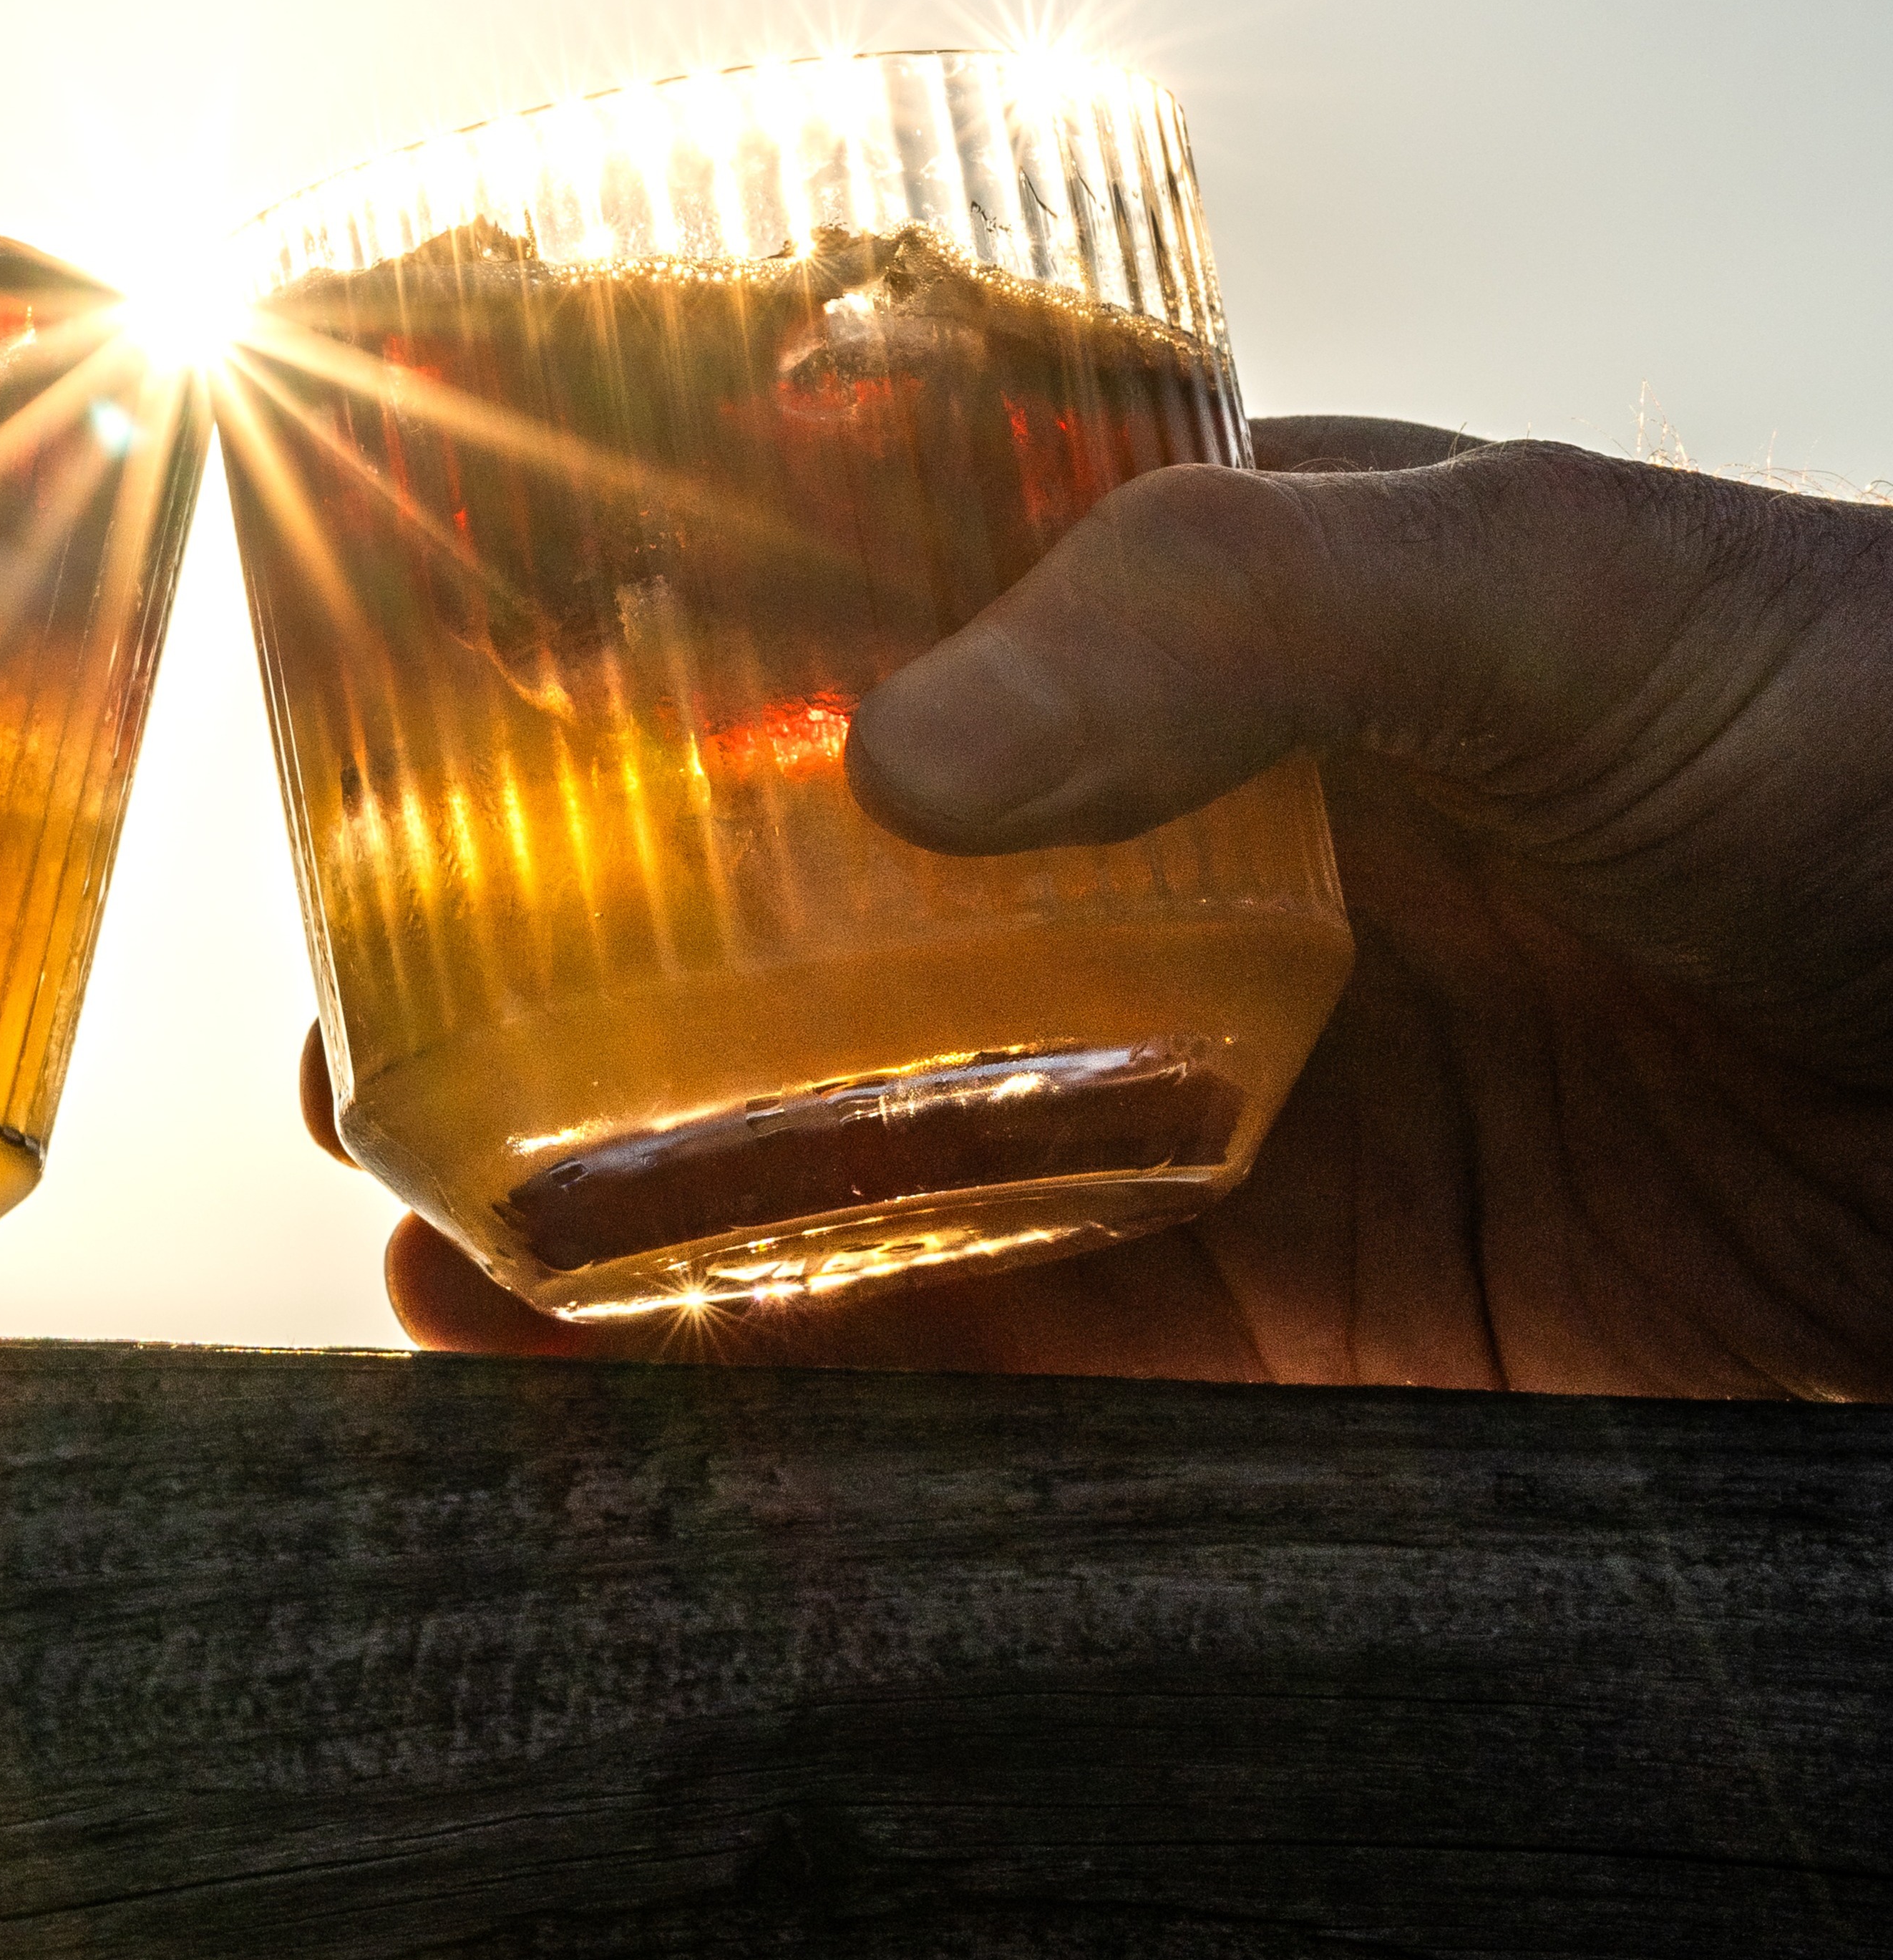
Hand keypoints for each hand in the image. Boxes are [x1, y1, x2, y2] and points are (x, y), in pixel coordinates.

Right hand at [334, 422, 1892, 1397]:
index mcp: (1258, 643)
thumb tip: (890, 756)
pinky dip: (804, 1372)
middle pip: (838, 927)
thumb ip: (1239, 614)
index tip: (464, 695)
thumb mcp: (1571, 587)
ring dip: (647, 1192)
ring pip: (876, 1157)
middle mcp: (1214, 875)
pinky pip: (999, 1357)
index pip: (908, 628)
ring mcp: (1244, 1113)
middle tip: (387, 1006)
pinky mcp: (1300, 1337)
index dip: (680, 667)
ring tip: (429, 1208)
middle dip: (603, 967)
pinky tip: (618, 1365)